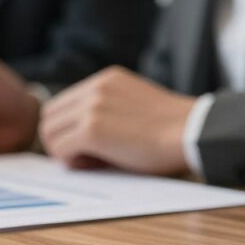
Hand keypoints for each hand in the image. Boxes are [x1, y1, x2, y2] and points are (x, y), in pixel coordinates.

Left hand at [40, 66, 194, 174]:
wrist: (195, 132)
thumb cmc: (173, 129)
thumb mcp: (134, 105)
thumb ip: (108, 109)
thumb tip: (78, 134)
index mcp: (105, 80)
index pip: (62, 103)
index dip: (69, 128)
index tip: (90, 145)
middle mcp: (94, 88)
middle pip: (49, 116)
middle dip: (61, 139)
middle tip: (86, 156)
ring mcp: (91, 107)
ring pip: (49, 132)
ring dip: (64, 151)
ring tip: (93, 161)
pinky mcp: (91, 129)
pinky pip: (60, 148)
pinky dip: (71, 161)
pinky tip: (95, 164)